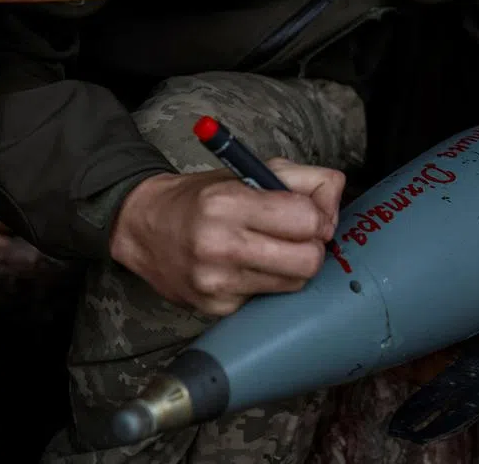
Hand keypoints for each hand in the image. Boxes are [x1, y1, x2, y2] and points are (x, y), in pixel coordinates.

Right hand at [110, 160, 344, 316]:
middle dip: (310, 247)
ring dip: (291, 268)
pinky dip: (265, 283)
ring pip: (294, 284)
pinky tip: (244, 268)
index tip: (304, 215)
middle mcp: (219, 245)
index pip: (308, 220)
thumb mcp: (253, 171)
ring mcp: (216, 282)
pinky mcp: (215, 308)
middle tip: (293, 238)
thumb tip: (333, 213)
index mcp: (229, 203)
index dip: (315, 217)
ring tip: (268, 250)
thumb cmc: (205, 197)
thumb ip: (306, 181)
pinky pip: (267, 299)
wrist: (145, 227)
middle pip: (308, 261)